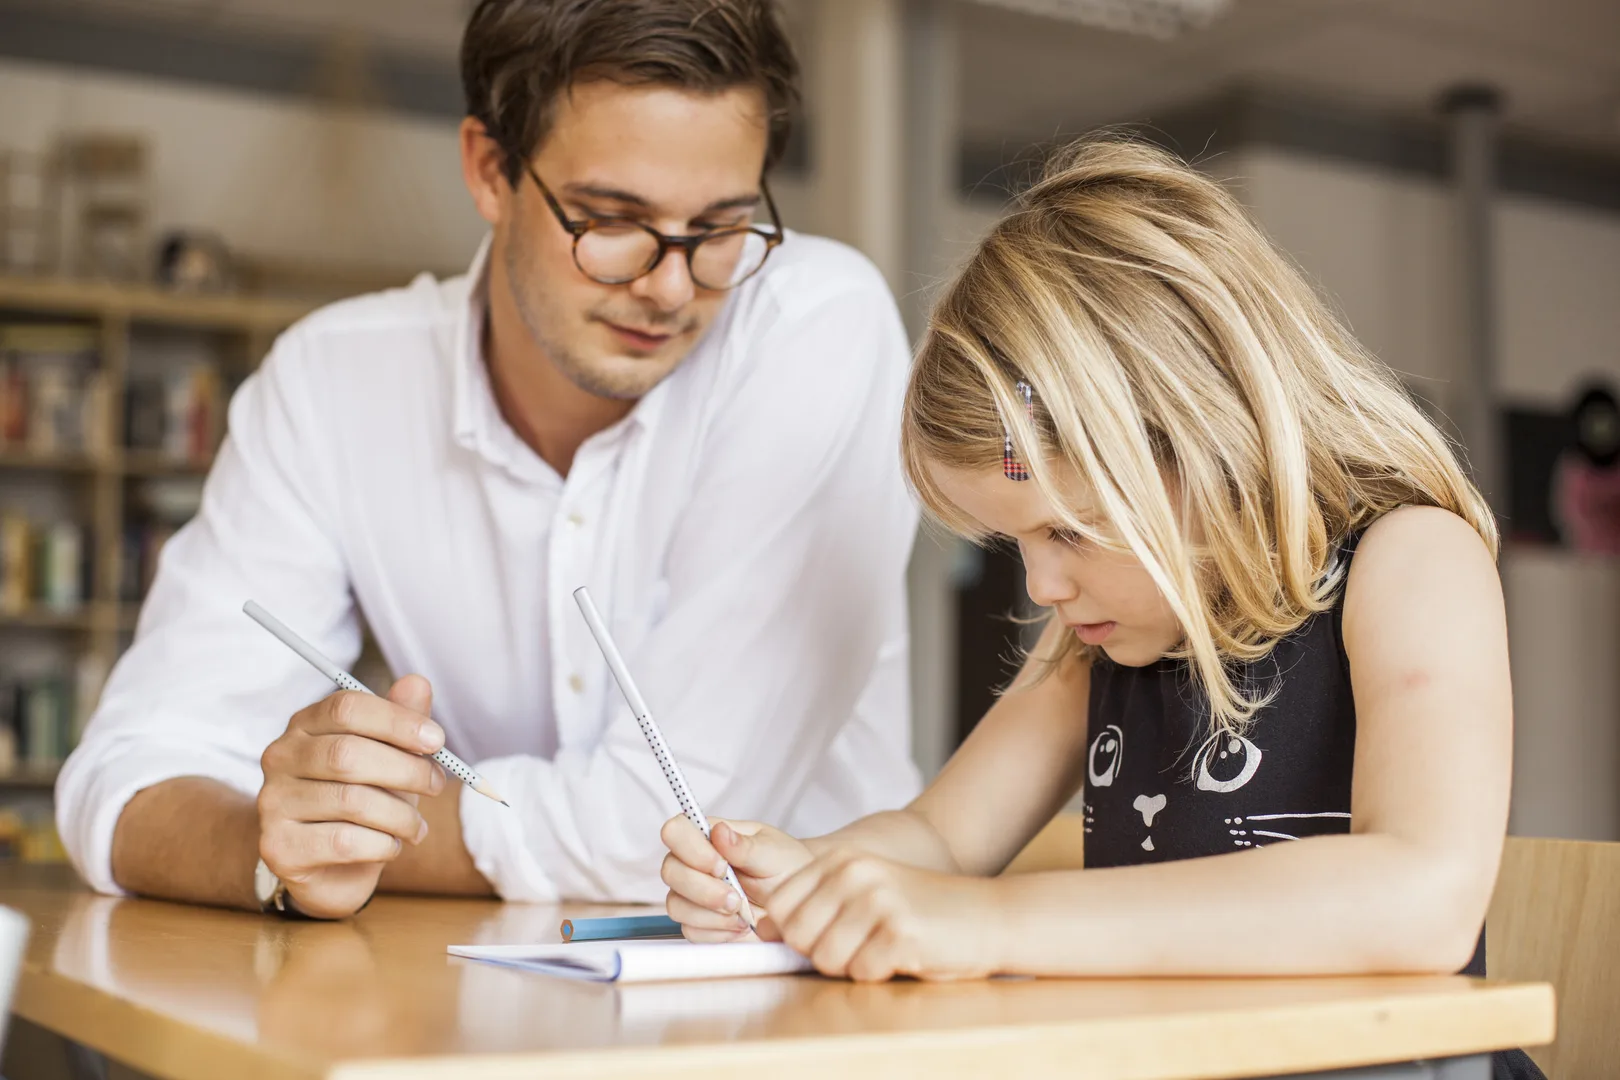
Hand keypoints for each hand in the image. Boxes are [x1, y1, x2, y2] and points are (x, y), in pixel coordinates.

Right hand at [257, 674, 445, 917]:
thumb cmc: (366, 801)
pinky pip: (343, 842)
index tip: (437, 740)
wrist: (332, 868)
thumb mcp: (391, 757)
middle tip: (436, 786)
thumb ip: (402, 720)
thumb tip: (417, 682)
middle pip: (347, 753)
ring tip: (416, 827)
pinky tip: (391, 846)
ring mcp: (273, 802)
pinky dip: (382, 845)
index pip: (347, 707)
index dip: (397, 721)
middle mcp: (281, 757)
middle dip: (406, 770)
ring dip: (400, 816)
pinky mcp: (278, 846)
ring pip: (350, 801)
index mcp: (307, 724)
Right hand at [660, 816, 812, 940]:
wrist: (798, 904)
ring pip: (676, 905)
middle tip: (736, 897)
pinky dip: (717, 932)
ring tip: (742, 912)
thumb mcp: (773, 853)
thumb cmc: (787, 869)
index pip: (676, 831)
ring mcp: (693, 894)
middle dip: (703, 889)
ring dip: (711, 913)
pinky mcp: (699, 922)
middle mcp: (694, 863)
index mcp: (710, 837)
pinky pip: (691, 930)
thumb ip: (745, 846)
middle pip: (669, 871)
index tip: (721, 865)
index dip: (690, 849)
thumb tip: (719, 831)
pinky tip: (739, 925)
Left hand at [764, 848, 1002, 982]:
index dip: (793, 933)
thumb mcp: (863, 894)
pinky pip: (861, 973)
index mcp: (841, 860)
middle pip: (797, 936)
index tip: (824, 936)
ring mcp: (877, 900)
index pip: (779, 906)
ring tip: (881, 949)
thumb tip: (762, 929)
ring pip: (825, 959)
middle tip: (859, 946)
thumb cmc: (921, 912)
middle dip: (821, 953)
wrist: (988, 916)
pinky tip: (902, 955)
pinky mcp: (899, 932)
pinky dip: (878, 974)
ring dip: (851, 966)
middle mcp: (855, 873)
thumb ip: (815, 906)